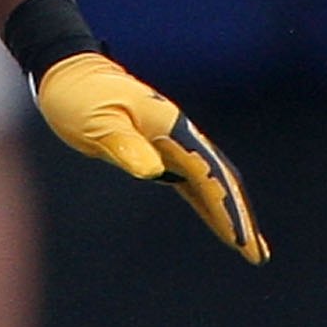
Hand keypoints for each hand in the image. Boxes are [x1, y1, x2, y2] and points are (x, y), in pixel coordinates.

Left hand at [34, 52, 268, 263]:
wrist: (68, 71)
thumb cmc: (78, 96)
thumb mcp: (96, 122)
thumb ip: (125, 144)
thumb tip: (152, 171)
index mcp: (171, 128)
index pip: (208, 175)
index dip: (226, 209)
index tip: (240, 240)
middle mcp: (179, 135)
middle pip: (221, 180)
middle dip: (240, 217)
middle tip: (258, 255)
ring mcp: (172, 142)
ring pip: (212, 181)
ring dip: (231, 212)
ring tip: (251, 247)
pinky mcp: (160, 149)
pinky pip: (193, 181)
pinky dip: (208, 202)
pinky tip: (217, 220)